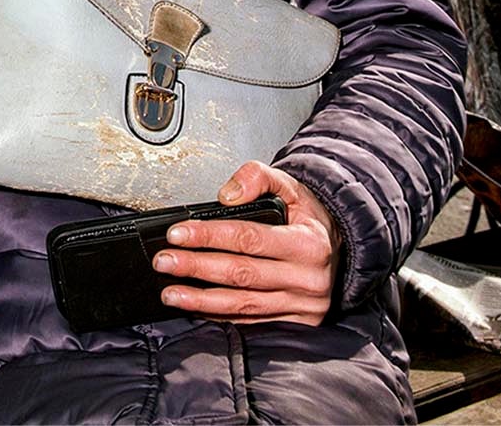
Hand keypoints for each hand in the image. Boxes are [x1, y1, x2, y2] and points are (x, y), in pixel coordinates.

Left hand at [152, 161, 337, 325]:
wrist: (337, 247)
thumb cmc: (307, 219)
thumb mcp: (290, 186)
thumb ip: (258, 177)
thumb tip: (227, 194)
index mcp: (308, 243)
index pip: (249, 238)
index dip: (209, 236)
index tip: (177, 234)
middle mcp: (308, 278)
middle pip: (242, 274)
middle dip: (196, 267)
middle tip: (164, 261)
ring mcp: (303, 305)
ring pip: (244, 303)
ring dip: (202, 300)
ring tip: (170, 292)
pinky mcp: (296, 322)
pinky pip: (251, 319)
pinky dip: (220, 315)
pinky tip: (195, 308)